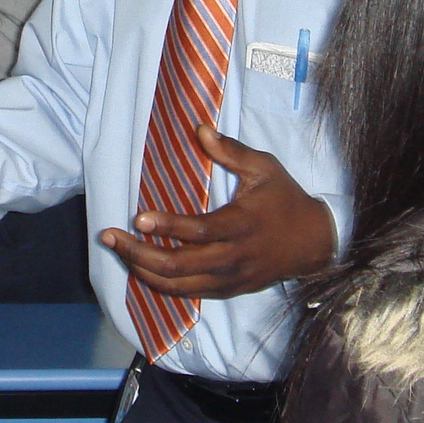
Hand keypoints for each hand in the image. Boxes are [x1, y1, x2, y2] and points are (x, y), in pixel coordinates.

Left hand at [100, 125, 336, 300]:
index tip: (138, 217)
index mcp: (241, 225)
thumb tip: (200, 129)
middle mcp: (233, 258)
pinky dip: (161, 284)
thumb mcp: (265, 168)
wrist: (313, 243)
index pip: (198, 231)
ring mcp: (230, 279)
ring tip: (117, 250)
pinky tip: (140, 267)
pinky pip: (188, 293)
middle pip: (179, 265)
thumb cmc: (285, 200)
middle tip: (109, 237)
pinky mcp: (228, 291)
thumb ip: (231, 151)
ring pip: (179, 285)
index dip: (167, 226)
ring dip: (143, 270)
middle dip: (139, 253)